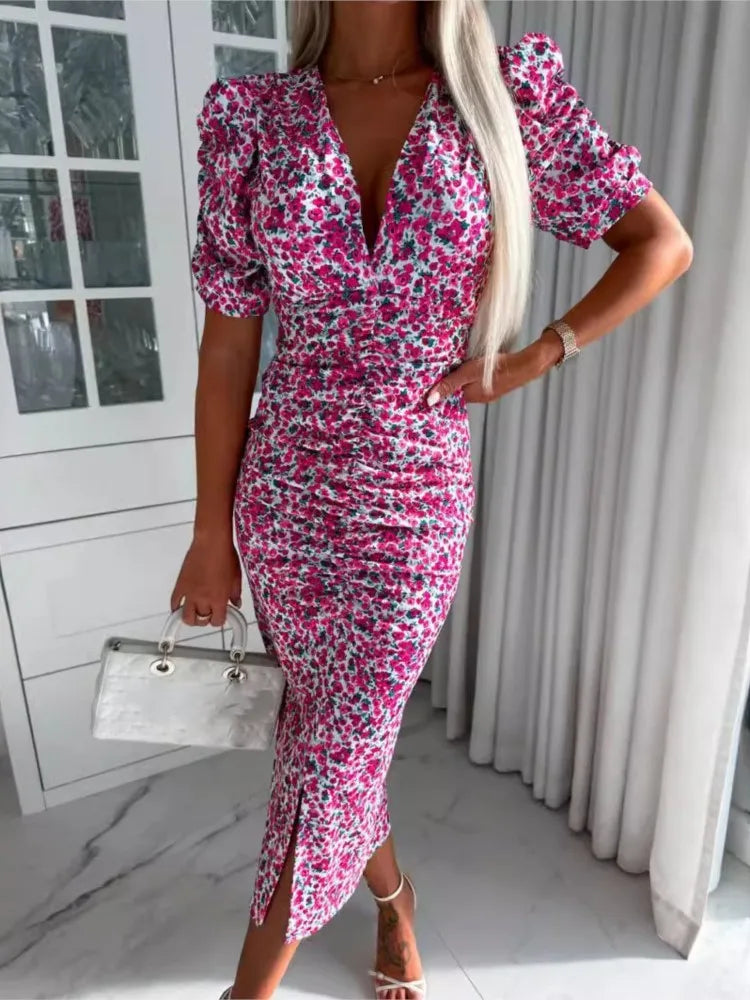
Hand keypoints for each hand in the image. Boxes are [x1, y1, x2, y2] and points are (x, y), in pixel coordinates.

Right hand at [170, 531, 242, 627]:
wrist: (211, 542)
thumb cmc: (225, 555)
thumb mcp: (236, 577)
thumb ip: (235, 594)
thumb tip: (236, 603)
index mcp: (219, 599)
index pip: (218, 621)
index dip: (219, 620)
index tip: (220, 615)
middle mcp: (203, 599)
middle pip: (202, 620)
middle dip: (207, 619)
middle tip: (209, 612)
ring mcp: (190, 593)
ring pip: (186, 617)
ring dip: (192, 618)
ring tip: (196, 613)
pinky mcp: (180, 586)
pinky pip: (174, 603)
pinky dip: (176, 608)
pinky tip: (181, 607)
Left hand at [425, 330, 562, 405]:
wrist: (525, 365)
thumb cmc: (496, 368)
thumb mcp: (467, 373)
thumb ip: (449, 384)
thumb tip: (429, 401)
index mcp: (470, 397)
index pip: (448, 396)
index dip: (439, 388)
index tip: (429, 380)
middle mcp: (478, 398)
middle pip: (458, 391)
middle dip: (449, 382)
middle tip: (438, 370)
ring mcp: (488, 393)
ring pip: (468, 386)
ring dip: (461, 378)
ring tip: (453, 366)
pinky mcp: (495, 385)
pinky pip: (478, 382)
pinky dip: (472, 376)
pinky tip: (471, 366)